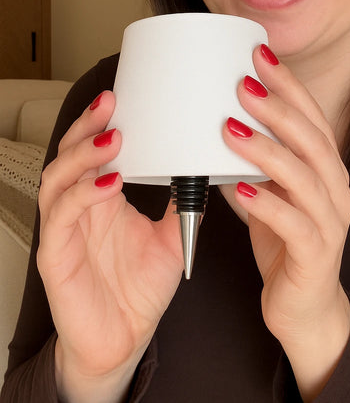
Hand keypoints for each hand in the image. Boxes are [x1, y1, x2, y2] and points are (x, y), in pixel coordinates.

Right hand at [37, 91, 183, 401]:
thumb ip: (183, 203)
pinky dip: (83, 196)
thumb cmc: (139, 289)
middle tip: (112, 102)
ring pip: (58, 180)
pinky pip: (61, 219)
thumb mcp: (171, 236)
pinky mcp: (56, 258)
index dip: (101, 121)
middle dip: (87, 125)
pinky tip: (109, 182)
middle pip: (68, 154)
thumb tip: (207, 168)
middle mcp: (77, 208)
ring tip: (113, 137)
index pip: (92, 148)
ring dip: (84, 155)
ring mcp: (63, 231)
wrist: (124, 340)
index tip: (124, 94)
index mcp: (100, 198)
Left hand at [222, 46, 349, 400]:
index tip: (260, 55)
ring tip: (232, 129)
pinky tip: (239, 188)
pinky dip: (268, 204)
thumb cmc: (285, 242)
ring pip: (305, 177)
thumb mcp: (267, 193)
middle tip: (243, 84)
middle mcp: (336, 189)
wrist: (304, 308)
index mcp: (326, 169)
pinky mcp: (317, 255)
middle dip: (277, 108)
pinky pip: (294, 225)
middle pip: (312, 139)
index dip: (288, 85)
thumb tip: (210, 125)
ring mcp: (331, 223)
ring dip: (268, 150)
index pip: (311, 116)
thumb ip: (248, 163)